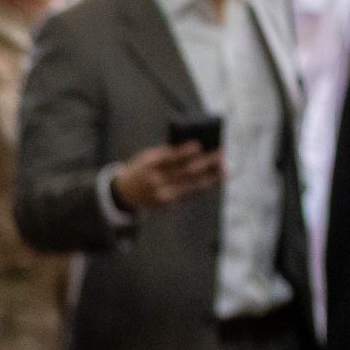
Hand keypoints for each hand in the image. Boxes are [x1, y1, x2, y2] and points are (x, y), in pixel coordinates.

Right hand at [111, 141, 225, 215]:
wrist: (123, 194)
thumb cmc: (141, 169)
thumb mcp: (147, 158)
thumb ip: (168, 153)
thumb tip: (196, 147)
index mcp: (148, 165)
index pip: (168, 158)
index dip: (184, 152)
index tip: (198, 145)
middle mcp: (155, 181)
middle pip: (184, 171)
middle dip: (205, 163)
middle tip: (221, 155)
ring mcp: (162, 194)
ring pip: (191, 185)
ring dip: (210, 177)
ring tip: (225, 170)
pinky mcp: (167, 204)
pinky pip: (189, 194)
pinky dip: (203, 186)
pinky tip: (214, 180)